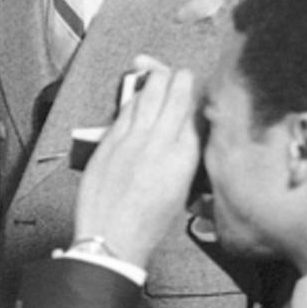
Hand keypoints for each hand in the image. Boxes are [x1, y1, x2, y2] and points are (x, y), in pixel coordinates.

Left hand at [73, 55, 201, 266]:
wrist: (112, 236)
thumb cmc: (148, 222)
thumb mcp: (181, 190)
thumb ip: (185, 158)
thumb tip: (186, 136)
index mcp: (185, 157)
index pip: (197, 113)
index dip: (197, 96)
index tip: (197, 88)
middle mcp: (161, 142)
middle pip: (174, 97)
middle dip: (178, 79)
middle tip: (180, 73)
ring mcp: (132, 140)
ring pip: (148, 97)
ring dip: (155, 80)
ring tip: (158, 72)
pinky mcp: (109, 142)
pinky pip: (124, 111)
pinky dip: (133, 98)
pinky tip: (136, 94)